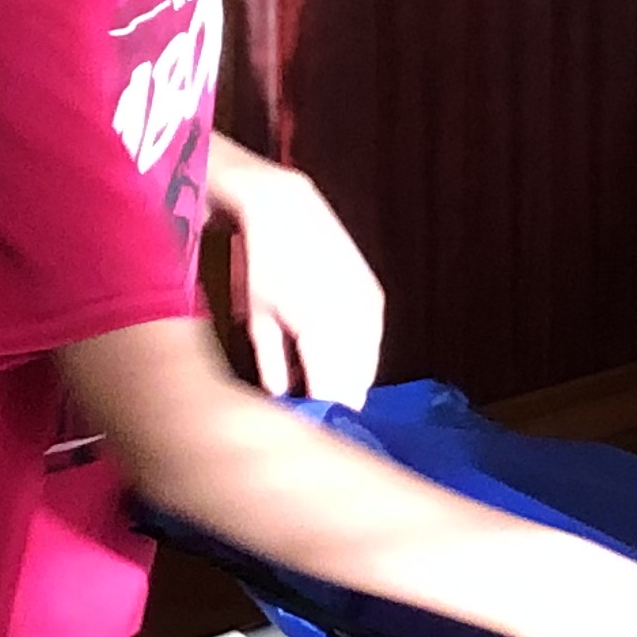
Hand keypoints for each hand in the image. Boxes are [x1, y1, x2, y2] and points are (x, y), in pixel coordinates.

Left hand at [212, 156, 384, 406]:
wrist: (286, 210)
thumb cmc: (264, 264)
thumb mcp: (262, 319)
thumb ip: (274, 364)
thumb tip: (282, 397)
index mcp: (325, 329)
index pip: (333, 391)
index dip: (321, 412)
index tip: (306, 427)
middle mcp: (356, 320)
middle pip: (356, 384)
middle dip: (336, 400)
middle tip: (313, 411)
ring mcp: (369, 308)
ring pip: (367, 366)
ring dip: (348, 380)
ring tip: (322, 387)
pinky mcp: (375, 297)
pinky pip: (372, 343)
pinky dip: (357, 357)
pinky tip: (336, 360)